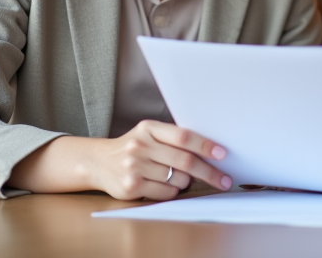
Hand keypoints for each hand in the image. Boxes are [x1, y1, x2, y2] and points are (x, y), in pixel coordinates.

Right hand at [90, 120, 231, 200]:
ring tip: (182, 178)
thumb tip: (209, 149)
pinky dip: (174, 191)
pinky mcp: (131, 187)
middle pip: (185, 161)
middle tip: (224, 179)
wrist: (98, 162)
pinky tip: (166, 184)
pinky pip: (166, 193)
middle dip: (209, 171)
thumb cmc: (133, 147)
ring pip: (178, 179)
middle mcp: (140, 146)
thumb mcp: (149, 134)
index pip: (183, 136)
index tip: (222, 154)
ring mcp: (135, 167)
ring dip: (188, 182)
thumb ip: (173, 138)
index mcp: (148, 128)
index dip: (205, 145)